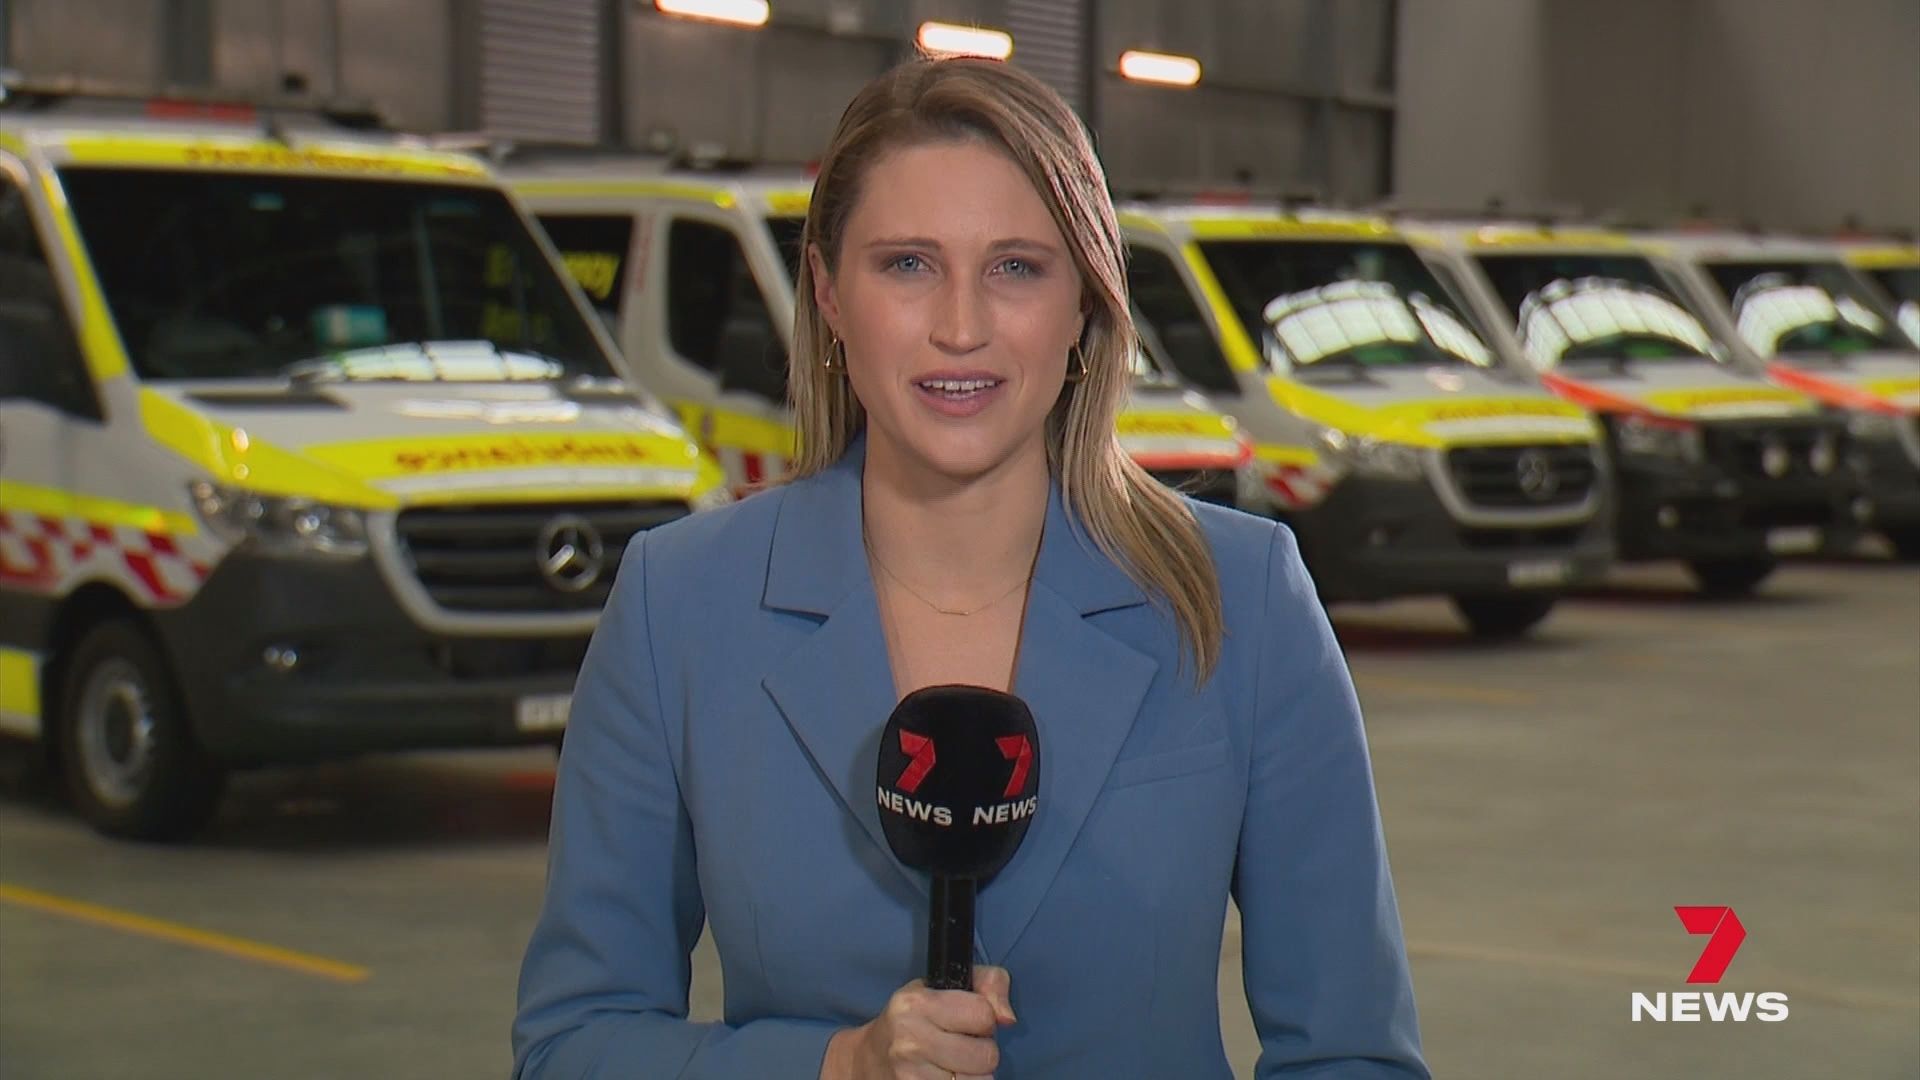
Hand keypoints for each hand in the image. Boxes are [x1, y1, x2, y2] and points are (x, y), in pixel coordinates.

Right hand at [821, 966, 1015, 1079]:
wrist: (869, 1059)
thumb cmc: (915, 1019)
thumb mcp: (944, 987)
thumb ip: (989, 985)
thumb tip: (1007, 1019)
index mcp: (916, 1004)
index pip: (984, 1014)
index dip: (984, 1019)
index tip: (968, 1021)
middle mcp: (909, 1040)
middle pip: (986, 1055)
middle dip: (982, 1051)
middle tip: (962, 1046)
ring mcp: (909, 1076)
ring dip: (974, 1075)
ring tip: (954, 1064)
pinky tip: (947, 1078)